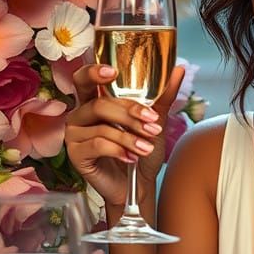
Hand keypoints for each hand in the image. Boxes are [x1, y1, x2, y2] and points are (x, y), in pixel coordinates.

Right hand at [65, 62, 185, 209]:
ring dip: (130, 137)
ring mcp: (75, 135)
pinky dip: (119, 150)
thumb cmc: (142, 150)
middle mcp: (80, 115)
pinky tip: (131, 158)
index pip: (85, 79)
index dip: (94, 72)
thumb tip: (178, 70)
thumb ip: (163, 96)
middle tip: (152, 123)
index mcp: (94, 100)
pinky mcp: (75, 155)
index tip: (113, 72)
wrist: (139, 183)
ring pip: (102, 127)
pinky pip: (97, 146)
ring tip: (147, 147)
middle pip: (100, 104)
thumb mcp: (155, 122)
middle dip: (130, 113)